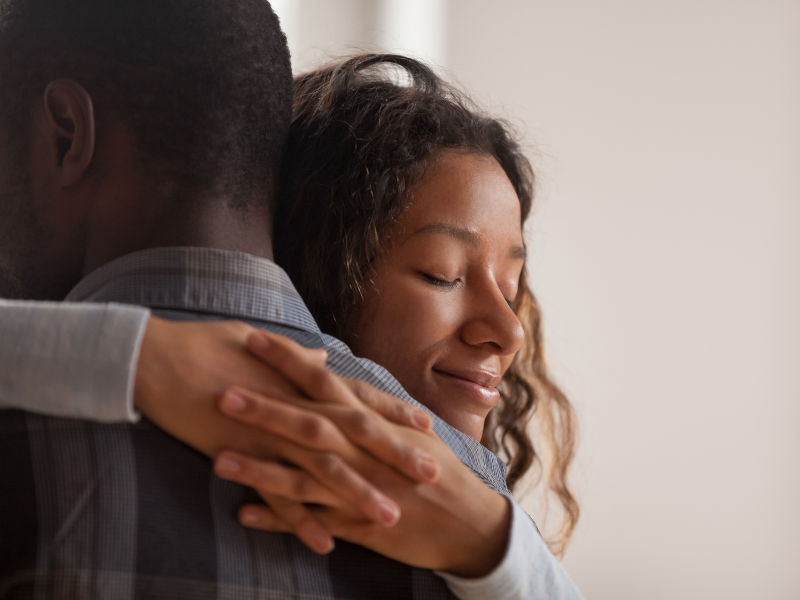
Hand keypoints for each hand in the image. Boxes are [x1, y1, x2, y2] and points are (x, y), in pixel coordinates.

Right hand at [134, 317, 439, 550]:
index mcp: (300, 379)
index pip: (357, 396)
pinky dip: (300, 521)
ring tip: (390, 517)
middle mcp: (293, 406)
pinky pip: (276, 495)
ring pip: (323, 469)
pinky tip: (324, 543)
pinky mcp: (241, 456)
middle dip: (394, 455)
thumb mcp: (256, 343)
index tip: (425, 424)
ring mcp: (269, 433)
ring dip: (357, 495)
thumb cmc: (204, 345)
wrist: (153, 360)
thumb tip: (320, 357)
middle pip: (354, 434)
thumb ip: (295, 358)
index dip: (392, 410)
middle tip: (430, 475)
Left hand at [213, 371, 511, 577]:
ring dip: (261, 467)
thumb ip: (369, 405)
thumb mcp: (406, 430)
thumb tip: (341, 378)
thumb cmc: (438, 470)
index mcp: (371, 421)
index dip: (290, 360)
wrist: (469, 521)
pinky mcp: (358, 524)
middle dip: (265, 407)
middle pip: (308, 423)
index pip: (325, 381)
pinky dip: (278, 519)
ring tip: (217, 459)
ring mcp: (359, 488)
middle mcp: (362, 450)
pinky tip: (243, 514)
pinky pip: (311, 521)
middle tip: (221, 391)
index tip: (254, 337)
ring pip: (302, 475)